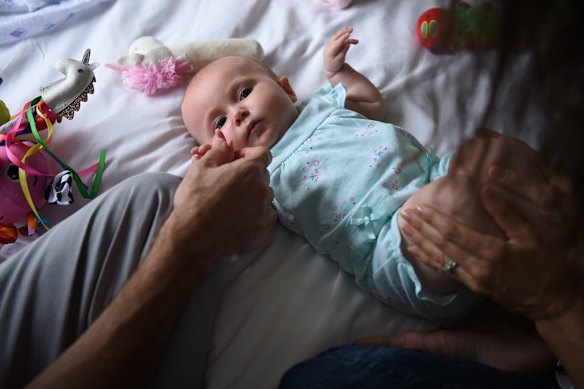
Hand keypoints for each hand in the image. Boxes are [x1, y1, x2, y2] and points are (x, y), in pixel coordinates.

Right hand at [172, 130, 276, 256]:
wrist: (193, 236)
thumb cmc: (196, 199)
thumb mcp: (202, 167)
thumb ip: (219, 151)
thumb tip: (224, 140)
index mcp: (250, 170)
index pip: (263, 153)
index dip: (248, 154)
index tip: (235, 161)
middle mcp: (263, 189)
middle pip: (262, 175)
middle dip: (248, 175)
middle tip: (228, 182)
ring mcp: (265, 210)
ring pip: (264, 196)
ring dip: (252, 195)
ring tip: (231, 202)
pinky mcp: (264, 229)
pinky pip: (265, 216)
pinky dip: (255, 214)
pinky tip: (238, 218)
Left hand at [323, 27, 357, 77]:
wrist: (330, 68)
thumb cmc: (335, 65)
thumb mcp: (340, 60)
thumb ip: (343, 51)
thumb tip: (348, 43)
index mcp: (329, 51)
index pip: (337, 42)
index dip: (343, 37)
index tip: (349, 33)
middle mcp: (329, 46)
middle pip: (336, 37)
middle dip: (344, 32)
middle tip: (351, 29)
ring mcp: (330, 44)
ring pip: (338, 37)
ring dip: (344, 34)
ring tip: (351, 32)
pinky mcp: (333, 44)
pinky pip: (339, 39)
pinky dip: (344, 38)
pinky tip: (350, 38)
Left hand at [400, 167, 578, 320]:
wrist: (551, 301)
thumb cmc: (546, 266)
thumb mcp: (530, 236)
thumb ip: (505, 213)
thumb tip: (486, 189)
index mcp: (492, 252)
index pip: (455, 233)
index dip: (435, 220)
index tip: (420, 208)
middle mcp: (477, 267)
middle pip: (443, 245)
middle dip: (422, 228)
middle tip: (405, 214)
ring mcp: (473, 279)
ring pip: (440, 258)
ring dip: (420, 241)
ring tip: (404, 228)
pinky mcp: (473, 286)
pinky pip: (446, 270)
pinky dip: (428, 259)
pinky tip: (415, 250)